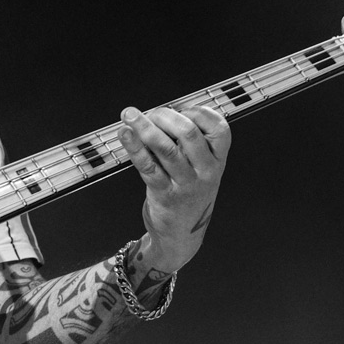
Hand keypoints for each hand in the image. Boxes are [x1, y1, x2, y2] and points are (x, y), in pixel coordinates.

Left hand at [117, 105, 230, 270]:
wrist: (182, 234)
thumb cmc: (188, 193)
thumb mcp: (200, 168)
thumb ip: (187, 143)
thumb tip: (159, 114)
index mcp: (217, 160)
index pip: (218, 127)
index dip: (197, 111)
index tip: (179, 109)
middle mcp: (206, 171)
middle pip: (188, 133)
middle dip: (164, 116)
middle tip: (148, 113)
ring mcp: (186, 184)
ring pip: (166, 148)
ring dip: (144, 127)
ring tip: (128, 115)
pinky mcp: (165, 194)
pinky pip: (148, 167)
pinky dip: (134, 148)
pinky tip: (125, 134)